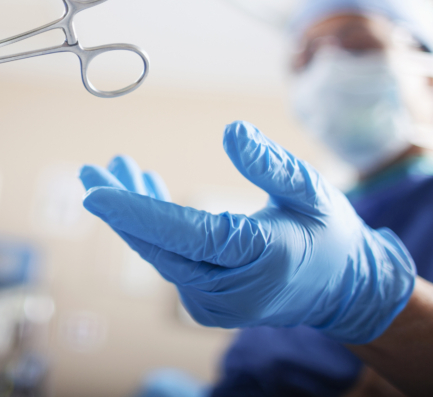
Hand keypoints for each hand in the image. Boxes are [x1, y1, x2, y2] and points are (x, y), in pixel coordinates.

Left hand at [79, 121, 414, 343]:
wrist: (343, 289)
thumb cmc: (329, 232)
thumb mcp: (311, 190)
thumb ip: (270, 163)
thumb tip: (230, 130)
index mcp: (258, 259)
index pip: (185, 235)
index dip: (136, 212)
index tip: (95, 194)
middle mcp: (230, 290)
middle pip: (159, 245)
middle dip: (119, 207)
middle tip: (88, 171)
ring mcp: (214, 301)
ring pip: (160, 251)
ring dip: (134, 211)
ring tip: (113, 168)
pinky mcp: (206, 300)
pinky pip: (171, 258)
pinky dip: (155, 226)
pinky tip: (142, 188)